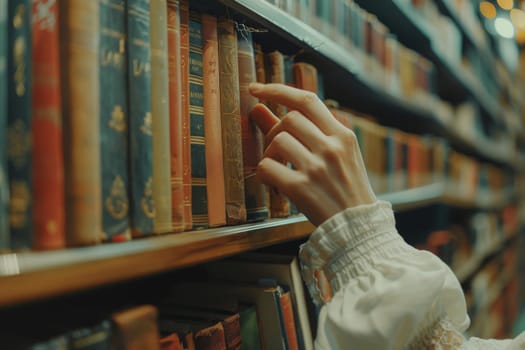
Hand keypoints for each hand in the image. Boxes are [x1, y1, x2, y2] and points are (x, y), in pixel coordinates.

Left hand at [249, 83, 375, 225]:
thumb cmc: (345, 188)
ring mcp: (317, 167)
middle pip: (289, 119)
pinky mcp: (301, 188)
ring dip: (269, 154)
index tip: (256, 89)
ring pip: (277, 140)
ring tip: (279, 169)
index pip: (307, 100)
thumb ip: (301, 130)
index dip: (278, 90)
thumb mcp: (335, 155)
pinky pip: (266, 168)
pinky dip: (265, 174)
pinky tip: (276, 184)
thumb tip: (258, 108)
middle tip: (276, 150)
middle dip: (274, 131)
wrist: (358, 227)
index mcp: (342, 135)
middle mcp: (331, 147)